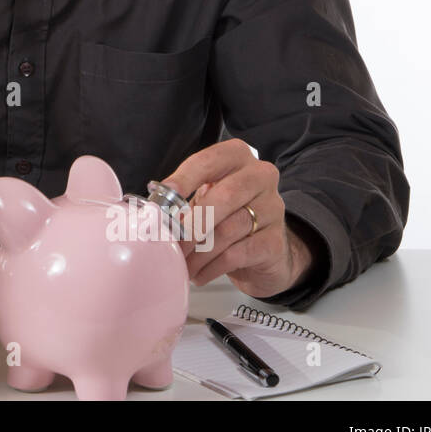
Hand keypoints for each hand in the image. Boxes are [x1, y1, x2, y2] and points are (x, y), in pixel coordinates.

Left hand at [160, 138, 314, 298]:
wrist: (264, 251)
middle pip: (225, 196)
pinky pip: (237, 254)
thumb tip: (155, 212)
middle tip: (170, 242)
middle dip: (191, 223)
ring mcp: (272, 209)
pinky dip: (211, 267)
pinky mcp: (275, 242)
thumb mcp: (205, 198)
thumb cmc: (227, 216)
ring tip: (181, 264)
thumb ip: (184, 198)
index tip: (161, 197)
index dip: (184, 178)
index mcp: (237, 157)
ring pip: (228, 229)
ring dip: (198, 252)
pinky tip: (199, 274)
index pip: (209, 161)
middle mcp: (260, 177)